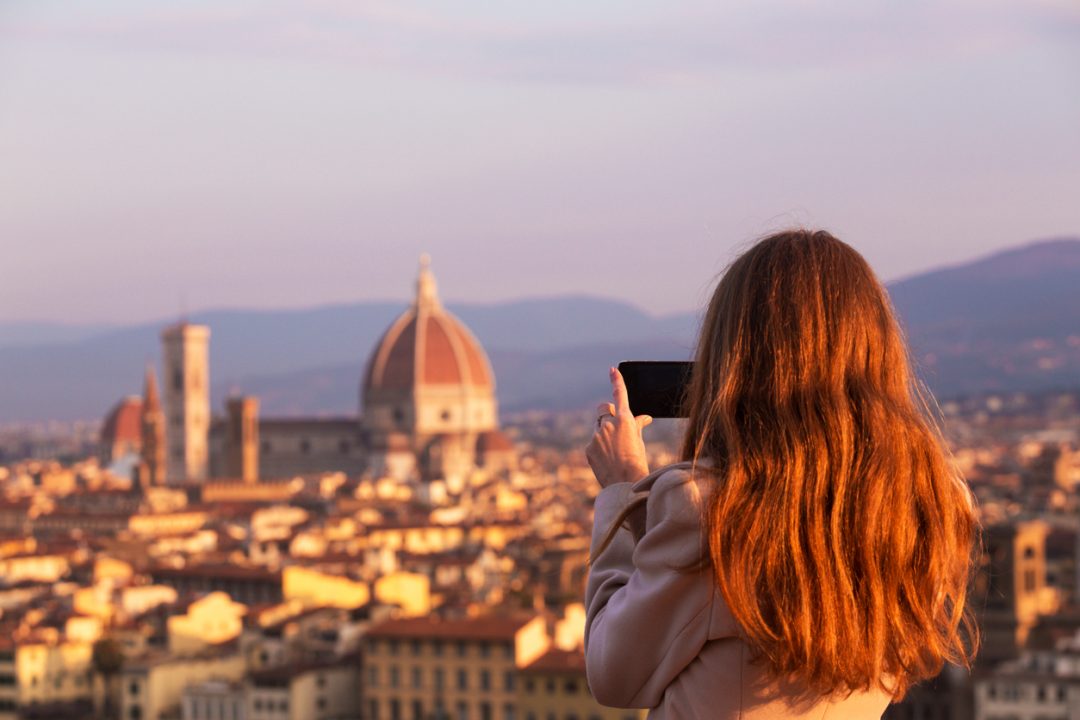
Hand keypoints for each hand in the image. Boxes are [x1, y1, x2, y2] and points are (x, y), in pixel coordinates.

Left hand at [586, 367, 652, 487]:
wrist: (626, 483)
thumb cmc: (637, 461)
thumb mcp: (639, 441)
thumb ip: (637, 426)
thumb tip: (644, 417)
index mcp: (624, 420)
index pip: (620, 395)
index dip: (617, 381)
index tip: (612, 369)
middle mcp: (608, 425)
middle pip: (604, 410)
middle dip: (608, 414)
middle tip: (616, 427)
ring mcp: (596, 436)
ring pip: (598, 428)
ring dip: (605, 433)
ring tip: (615, 451)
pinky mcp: (588, 448)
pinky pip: (593, 442)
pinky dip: (599, 447)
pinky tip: (608, 460)